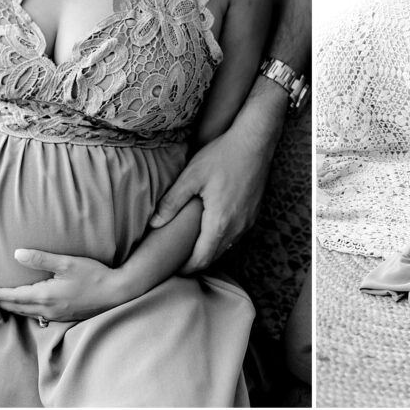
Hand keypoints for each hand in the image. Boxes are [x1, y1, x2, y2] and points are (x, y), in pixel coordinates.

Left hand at [0, 249, 120, 322]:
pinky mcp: (64, 317)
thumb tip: (17, 254)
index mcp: (45, 295)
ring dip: (14, 309)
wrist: (116, 293)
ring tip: (4, 304)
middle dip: (2, 304)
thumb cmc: (93, 275)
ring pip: (28, 314)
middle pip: (18, 308)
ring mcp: (56, 315)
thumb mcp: (67, 263)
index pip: (14, 296)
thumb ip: (41, 258)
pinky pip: (39, 317)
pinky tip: (30, 308)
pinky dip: (28, 312)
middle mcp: (47, 309)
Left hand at [150, 120, 274, 273]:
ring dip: (210, 250)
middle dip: (196, 262)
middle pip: (214, 256)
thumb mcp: (191, 176)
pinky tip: (211, 228)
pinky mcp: (254, 212)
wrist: (255, 141)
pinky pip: (236, 234)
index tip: (171, 268)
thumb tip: (154, 224)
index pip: (201, 259)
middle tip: (177, 260)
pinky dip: (222, 238)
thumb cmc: (223, 155)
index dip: (185, 268)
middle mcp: (237, 227)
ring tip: (191, 246)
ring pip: (227, 246)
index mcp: (219, 222)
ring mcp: (248, 221)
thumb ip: (172, 202)